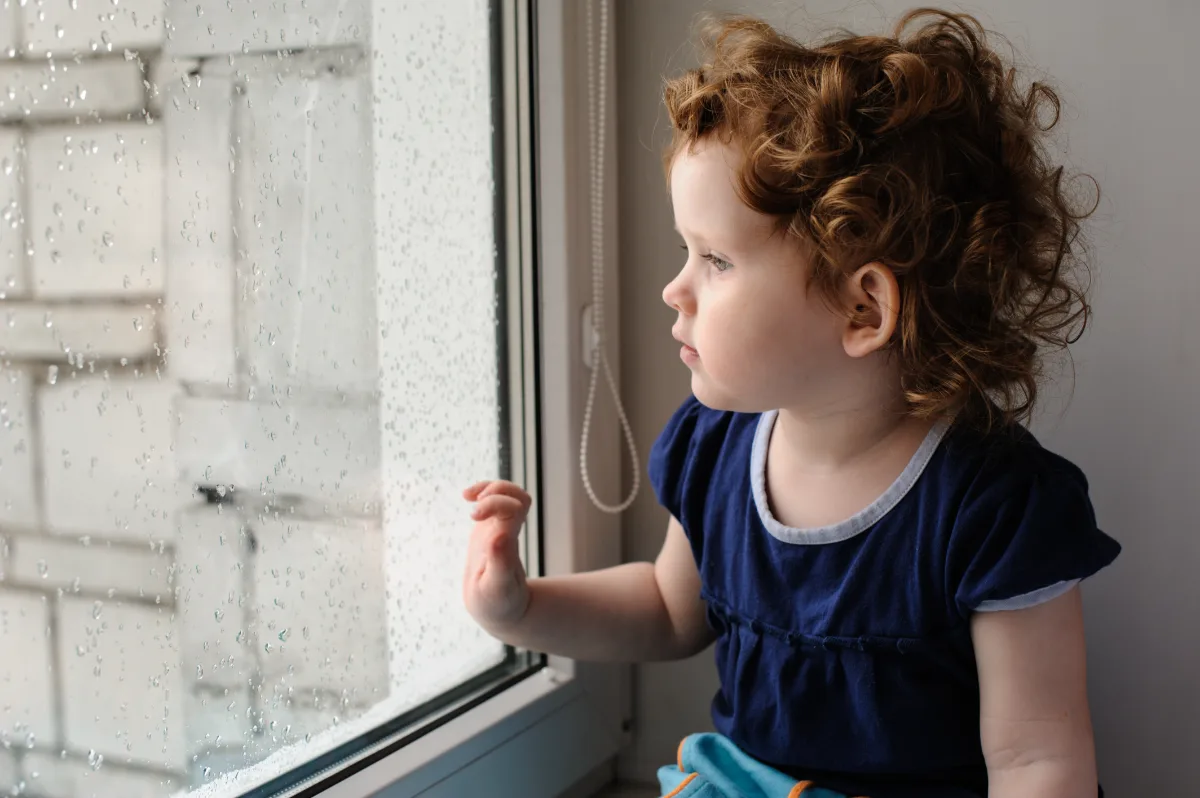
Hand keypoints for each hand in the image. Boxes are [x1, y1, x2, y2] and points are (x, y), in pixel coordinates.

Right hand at [462, 480, 531, 629]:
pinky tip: (467, 496)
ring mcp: (501, 528)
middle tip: (473, 509)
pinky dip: (482, 492)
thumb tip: (499, 535)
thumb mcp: (497, 589)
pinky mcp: (490, 528)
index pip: (515, 508)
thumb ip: (500, 563)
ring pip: (510, 494)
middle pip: (518, 495)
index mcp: (510, 543)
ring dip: (490, 486)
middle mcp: (509, 531)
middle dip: (495, 490)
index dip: (496, 503)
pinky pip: (494, 501)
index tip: (473, 516)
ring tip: (468, 495)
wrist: (498, 608)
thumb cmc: (498, 603)